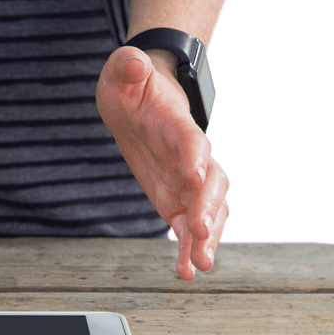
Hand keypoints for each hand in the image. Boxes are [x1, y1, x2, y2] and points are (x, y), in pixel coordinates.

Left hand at [95, 46, 229, 279]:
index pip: (191, 139)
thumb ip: (127, 65)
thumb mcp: (122, 70)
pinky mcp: (178, 199)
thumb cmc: (131, 85)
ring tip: (201, 264)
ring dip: (208, 237)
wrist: (138, 102)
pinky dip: (187, 249)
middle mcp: (190, 155)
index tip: (195, 174)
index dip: (195, 155)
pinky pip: (188, 227)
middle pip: (211, 180)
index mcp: (176, 123)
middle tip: (200, 230)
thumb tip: (132, 62)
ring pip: (210, 209)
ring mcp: (187, 179)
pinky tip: (186, 272)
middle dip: (208, 205)